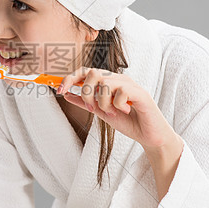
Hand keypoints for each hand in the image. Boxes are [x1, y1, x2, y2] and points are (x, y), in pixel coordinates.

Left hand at [58, 67, 176, 151]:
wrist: (149, 136)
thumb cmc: (129, 122)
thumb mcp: (101, 112)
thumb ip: (85, 102)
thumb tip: (66, 94)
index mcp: (109, 82)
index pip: (86, 71)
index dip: (70, 78)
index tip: (59, 90)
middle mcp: (119, 79)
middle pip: (93, 72)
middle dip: (87, 93)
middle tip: (93, 108)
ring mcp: (130, 85)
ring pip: (105, 82)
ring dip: (103, 102)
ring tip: (112, 113)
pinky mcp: (140, 93)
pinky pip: (120, 92)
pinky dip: (118, 106)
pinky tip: (126, 112)